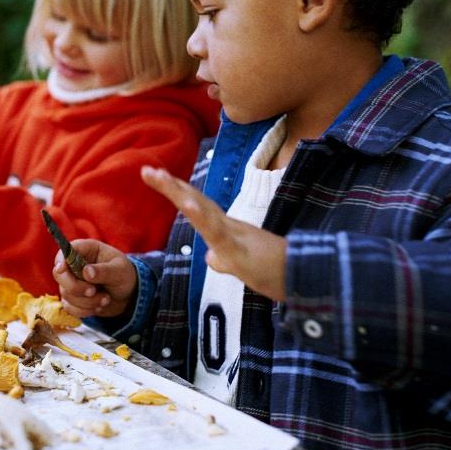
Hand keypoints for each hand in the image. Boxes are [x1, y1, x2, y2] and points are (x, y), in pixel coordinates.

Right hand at [52, 239, 137, 318]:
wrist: (128, 295)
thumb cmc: (124, 275)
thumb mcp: (120, 271)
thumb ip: (104, 271)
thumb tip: (86, 272)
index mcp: (86, 250)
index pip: (65, 252)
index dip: (61, 260)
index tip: (62, 269)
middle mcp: (75, 265)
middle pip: (59, 275)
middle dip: (75, 287)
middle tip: (93, 291)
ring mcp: (72, 282)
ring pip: (66, 294)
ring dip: (87, 301)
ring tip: (106, 298)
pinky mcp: (73, 299)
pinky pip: (70, 308)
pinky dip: (86, 310)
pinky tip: (99, 306)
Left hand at [141, 165, 287, 301]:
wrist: (304, 279)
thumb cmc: (275, 271)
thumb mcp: (241, 268)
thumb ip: (223, 260)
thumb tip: (209, 257)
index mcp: (226, 230)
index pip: (196, 206)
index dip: (176, 190)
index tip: (154, 174)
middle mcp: (229, 227)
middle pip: (195, 202)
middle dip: (170, 186)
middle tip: (146, 170)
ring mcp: (234, 237)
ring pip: (203, 212)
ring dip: (182, 195)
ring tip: (160, 178)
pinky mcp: (240, 251)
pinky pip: (219, 234)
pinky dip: (203, 219)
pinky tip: (189, 206)